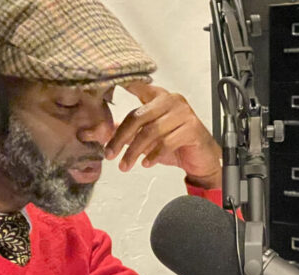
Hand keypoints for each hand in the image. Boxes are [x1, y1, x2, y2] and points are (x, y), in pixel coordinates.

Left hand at [105, 82, 221, 189]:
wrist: (201, 160)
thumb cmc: (175, 146)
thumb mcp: (144, 138)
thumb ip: (124, 132)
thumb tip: (97, 133)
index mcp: (159, 97)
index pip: (137, 87)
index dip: (122, 85)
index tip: (103, 88)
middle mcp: (171, 101)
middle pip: (138, 116)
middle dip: (120, 138)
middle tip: (110, 154)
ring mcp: (183, 113)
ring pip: (151, 131)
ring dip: (135, 151)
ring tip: (126, 165)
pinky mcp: (192, 128)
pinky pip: (167, 142)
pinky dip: (153, 155)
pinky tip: (146, 163)